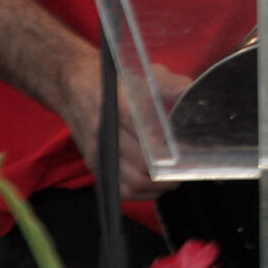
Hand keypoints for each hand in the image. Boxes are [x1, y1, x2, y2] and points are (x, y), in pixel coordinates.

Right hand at [60, 61, 192, 200]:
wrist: (75, 87)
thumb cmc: (116, 80)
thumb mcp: (145, 74)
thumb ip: (171, 85)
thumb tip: (191, 93)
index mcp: (121, 109)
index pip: (149, 140)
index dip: (170, 152)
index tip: (186, 155)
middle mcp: (107, 134)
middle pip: (142, 166)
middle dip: (167, 173)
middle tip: (185, 170)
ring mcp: (98, 152)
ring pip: (131, 183)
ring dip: (155, 187)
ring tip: (172, 180)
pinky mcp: (93, 164)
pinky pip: (118, 188)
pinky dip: (139, 193)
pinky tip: (153, 186)